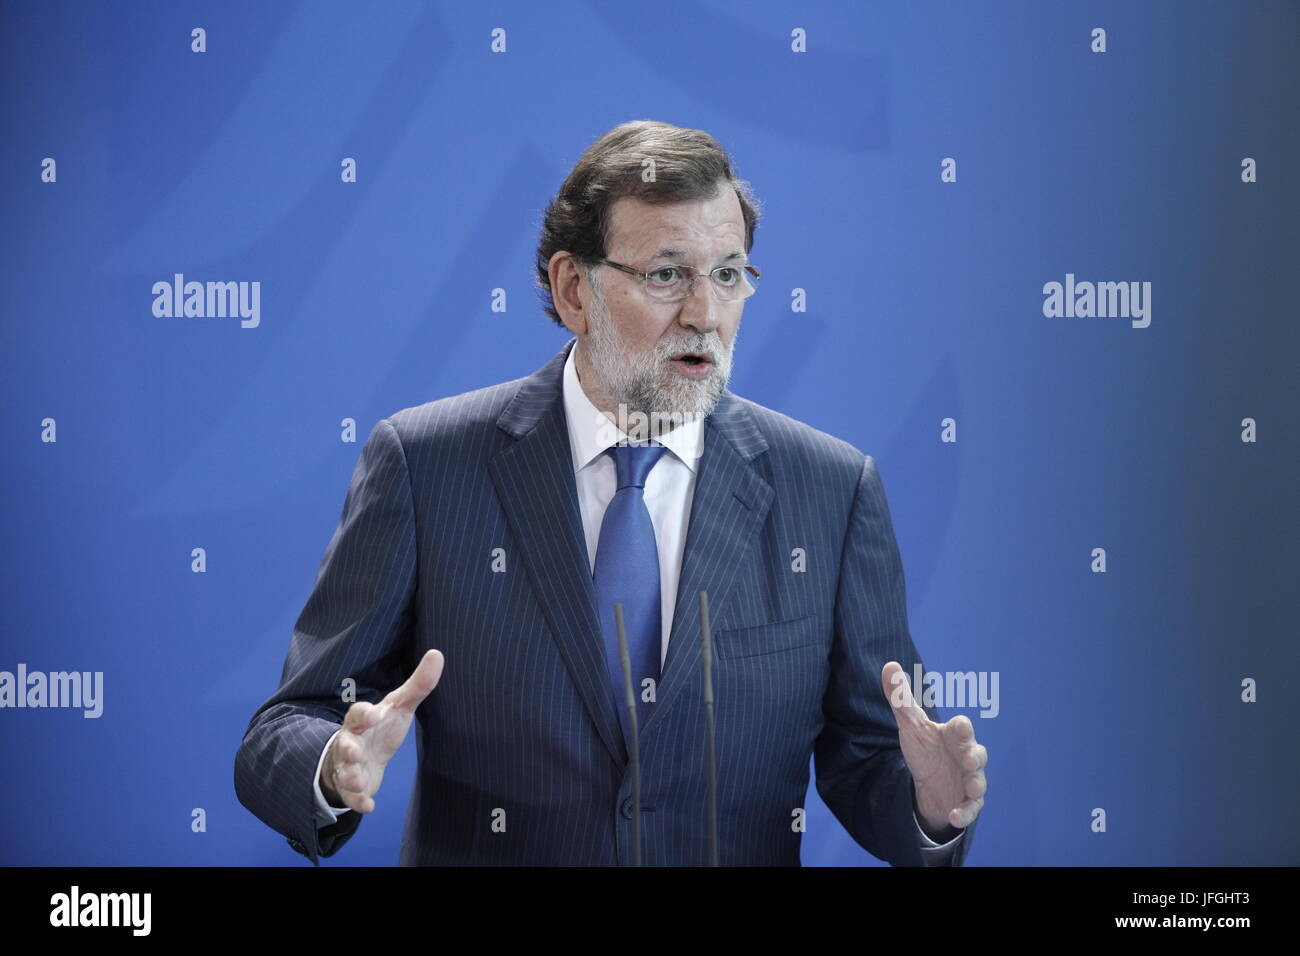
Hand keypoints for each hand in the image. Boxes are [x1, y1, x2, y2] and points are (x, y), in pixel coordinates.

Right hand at [321, 649, 443, 813]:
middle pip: (344, 744)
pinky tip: (368, 805)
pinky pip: (351, 795)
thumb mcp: (399, 706)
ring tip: (358, 780)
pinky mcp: (352, 786)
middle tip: (354, 751)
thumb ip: (417, 684)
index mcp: (362, 720)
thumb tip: (437, 654)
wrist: (361, 757)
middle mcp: (350, 742)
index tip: (372, 713)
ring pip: (345, 771)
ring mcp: (349, 765)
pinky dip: (358, 800)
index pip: (358, 714)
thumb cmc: (380, 728)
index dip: (364, 714)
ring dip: (350, 776)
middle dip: (348, 748)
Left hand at [881, 661, 986, 835]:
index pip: (962, 728)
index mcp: (954, 736)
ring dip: (977, 784)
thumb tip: (889, 665)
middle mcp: (967, 756)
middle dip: (974, 755)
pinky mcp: (967, 802)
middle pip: (977, 754)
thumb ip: (900, 698)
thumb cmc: (925, 748)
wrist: (929, 783)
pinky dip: (964, 813)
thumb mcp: (909, 725)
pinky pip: (971, 809)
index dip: (962, 728)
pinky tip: (954, 815)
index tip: (960, 725)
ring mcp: (969, 780)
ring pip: (979, 781)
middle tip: (968, 759)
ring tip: (971, 787)